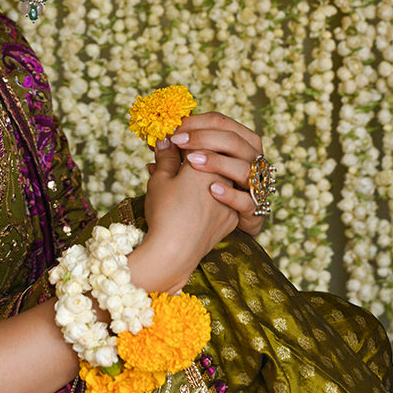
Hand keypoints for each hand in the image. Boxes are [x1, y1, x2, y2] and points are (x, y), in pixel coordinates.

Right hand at [134, 136, 239, 293]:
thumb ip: (166, 157)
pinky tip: (192, 199)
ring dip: (203, 175)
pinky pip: (223, 199)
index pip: (198, 140)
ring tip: (180, 182)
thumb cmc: (165, 212)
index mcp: (208, 162)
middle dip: (194, 155)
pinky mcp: (232, 218)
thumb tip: (166, 141)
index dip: (182, 139)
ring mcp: (231, 199)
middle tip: (172, 158)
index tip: (168, 143)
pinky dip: (209, 195)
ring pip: (219, 178)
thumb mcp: (160, 179)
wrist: (175, 253)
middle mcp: (225, 177)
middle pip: (213, 157)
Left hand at [167, 112, 266, 238]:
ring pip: (244, 168)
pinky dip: (230, 194)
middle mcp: (249, 165)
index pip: (222, 123)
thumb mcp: (182, 174)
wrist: (205, 237)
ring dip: (217, 162)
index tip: (175, 129)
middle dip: (205, 137)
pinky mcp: (253, 214)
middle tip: (178, 141)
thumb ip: (175, 156)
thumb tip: (159, 141)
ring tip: (192, 162)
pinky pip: (247, 201)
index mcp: (236, 147)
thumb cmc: (194, 199)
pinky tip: (212, 190)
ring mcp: (253, 189)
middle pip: (235, 140)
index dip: (198, 122)